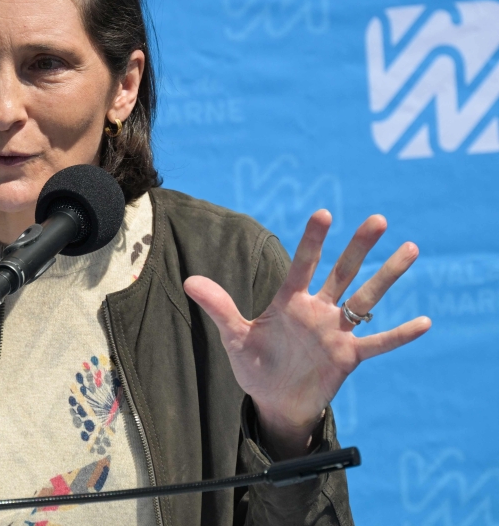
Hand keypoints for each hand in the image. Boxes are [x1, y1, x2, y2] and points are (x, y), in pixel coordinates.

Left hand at [183, 210, 430, 458]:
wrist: (273, 401)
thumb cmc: (254, 365)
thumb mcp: (234, 336)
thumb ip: (219, 307)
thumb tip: (189, 281)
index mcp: (289, 302)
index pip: (302, 265)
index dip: (313, 241)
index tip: (324, 213)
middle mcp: (317, 311)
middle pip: (342, 273)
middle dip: (358, 248)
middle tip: (378, 219)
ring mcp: (336, 332)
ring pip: (366, 299)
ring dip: (387, 276)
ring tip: (411, 249)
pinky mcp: (348, 357)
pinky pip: (378, 344)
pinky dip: (399, 335)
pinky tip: (426, 321)